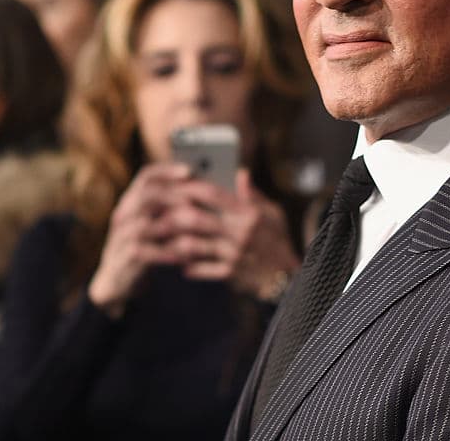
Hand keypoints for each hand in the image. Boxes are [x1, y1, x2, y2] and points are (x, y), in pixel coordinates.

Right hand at [87, 162, 193, 317]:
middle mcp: (124, 215)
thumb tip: (208, 188)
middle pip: (145, 195)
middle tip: (196, 200)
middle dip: (173, 195)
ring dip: (172, 224)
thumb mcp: (156, 222)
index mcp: (132, 201)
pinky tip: (186, 254)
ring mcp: (122, 237)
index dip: (167, 171)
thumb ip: (173, 207)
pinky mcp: (125, 258)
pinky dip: (166, 252)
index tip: (190, 171)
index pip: (146, 176)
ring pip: (145, 224)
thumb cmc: (148, 246)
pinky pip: (145, 252)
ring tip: (196, 225)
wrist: (119, 280)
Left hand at [165, 169, 300, 298]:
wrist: (288, 276)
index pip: (213, 194)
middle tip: (161, 211)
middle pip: (197, 219)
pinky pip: (201, 269)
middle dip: (175, 214)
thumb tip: (240, 174)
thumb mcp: (274, 214)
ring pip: (193, 246)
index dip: (191, 187)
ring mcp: (233, 254)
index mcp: (249, 214)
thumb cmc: (279, 241)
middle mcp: (239, 232)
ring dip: (176, 241)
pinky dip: (189, 266)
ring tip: (165, 237)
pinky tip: (181, 263)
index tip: (177, 184)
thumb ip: (254, 195)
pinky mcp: (230, 273)